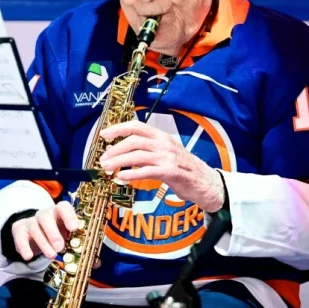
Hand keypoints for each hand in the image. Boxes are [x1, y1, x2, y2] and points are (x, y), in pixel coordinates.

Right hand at [11, 201, 79, 260]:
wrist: (35, 236)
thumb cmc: (56, 234)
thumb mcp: (65, 234)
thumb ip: (71, 236)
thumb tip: (79, 245)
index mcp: (58, 212)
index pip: (63, 207)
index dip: (68, 216)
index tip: (73, 228)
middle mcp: (44, 214)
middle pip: (46, 217)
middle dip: (53, 233)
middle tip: (60, 247)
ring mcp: (30, 221)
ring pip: (35, 228)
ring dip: (43, 243)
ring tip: (51, 255)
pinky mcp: (19, 230)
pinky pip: (20, 237)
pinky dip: (24, 247)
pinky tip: (28, 257)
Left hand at [99, 121, 225, 212]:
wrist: (205, 182)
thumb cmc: (182, 168)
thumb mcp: (166, 152)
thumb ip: (148, 149)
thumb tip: (123, 151)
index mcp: (161, 136)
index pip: (136, 126)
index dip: (118, 128)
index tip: (104, 135)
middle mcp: (164, 143)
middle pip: (134, 141)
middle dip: (115, 149)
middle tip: (103, 159)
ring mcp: (168, 157)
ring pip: (138, 155)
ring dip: (119, 161)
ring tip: (107, 169)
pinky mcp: (171, 172)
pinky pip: (147, 171)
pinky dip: (132, 174)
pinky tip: (122, 177)